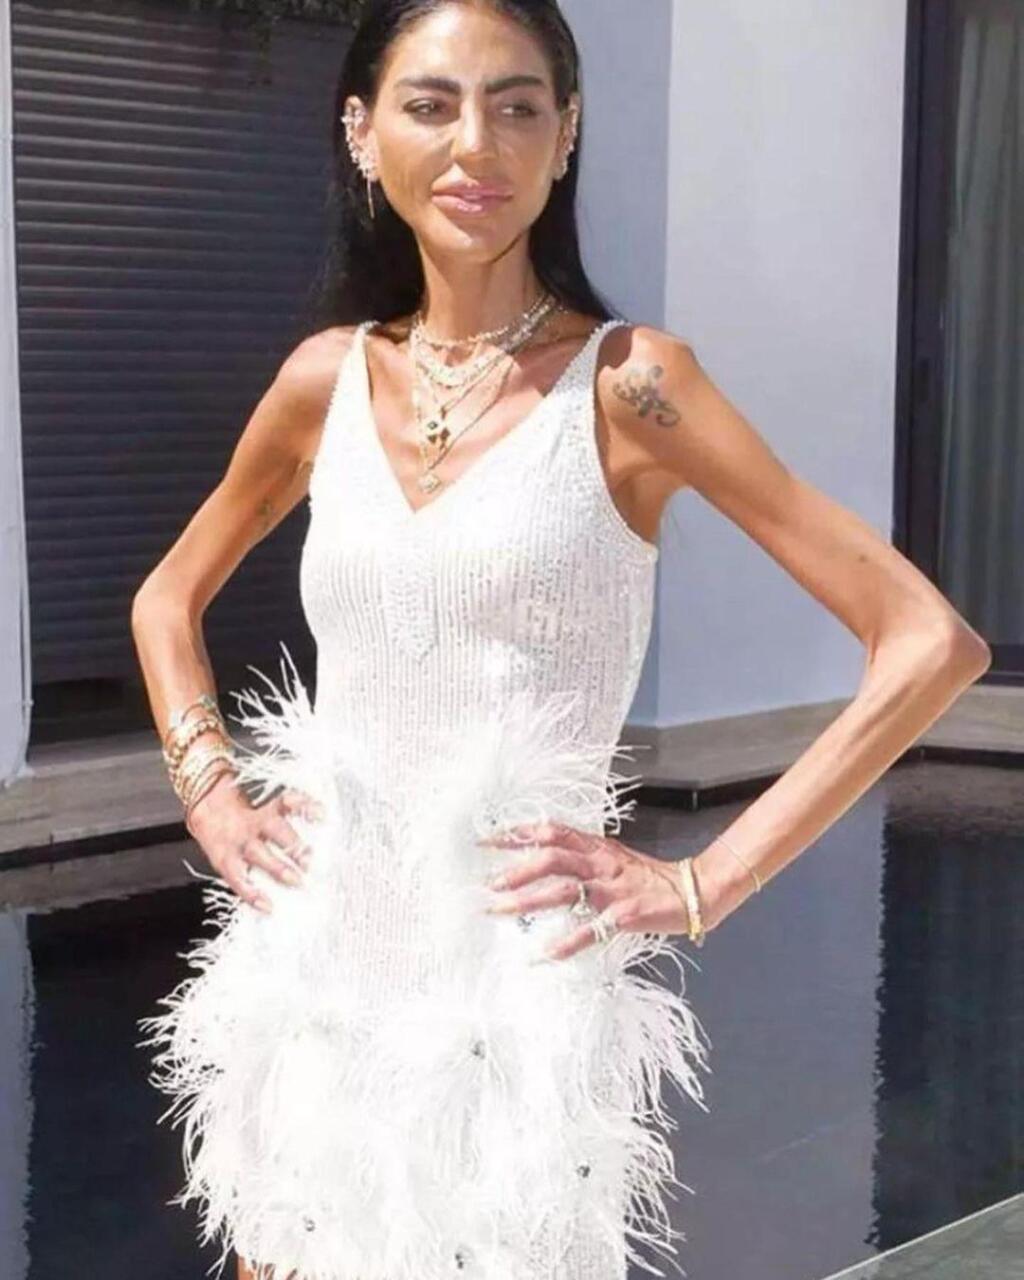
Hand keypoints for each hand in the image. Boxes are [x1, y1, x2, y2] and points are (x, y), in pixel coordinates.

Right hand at [185, 774, 324, 914]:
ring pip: (258, 853)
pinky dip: (252, 894)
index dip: (304, 806)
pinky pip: (238, 879)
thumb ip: (294, 823)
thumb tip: (323, 836)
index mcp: (268, 811)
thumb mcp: (268, 812)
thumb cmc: (248, 820)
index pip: (288, 803)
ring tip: (296, 882)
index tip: (321, 814)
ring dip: (278, 868)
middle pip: (276, 830)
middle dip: (295, 845)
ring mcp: (239, 843)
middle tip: (312, 860)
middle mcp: (254, 824)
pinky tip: (267, 906)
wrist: (208, 813)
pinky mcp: (224, 862)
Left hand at [477, 819, 705, 960]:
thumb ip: (580, 855)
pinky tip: (544, 955)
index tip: (485, 840)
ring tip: (499, 909)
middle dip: (517, 870)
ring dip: (528, 900)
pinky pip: (591, 930)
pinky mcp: (624, 915)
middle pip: (551, 858)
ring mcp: (612, 889)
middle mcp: (600, 864)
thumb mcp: (611, 858)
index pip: (550, 832)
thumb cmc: (647, 878)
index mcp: (595, 847)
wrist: (693, 890)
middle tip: (487, 882)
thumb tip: (540, 857)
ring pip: (563, 890)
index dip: (517, 833)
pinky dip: (566, 942)